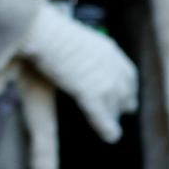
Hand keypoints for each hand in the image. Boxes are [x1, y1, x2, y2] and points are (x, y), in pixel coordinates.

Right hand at [20, 4, 138, 141]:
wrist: (41, 31)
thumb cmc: (42, 30)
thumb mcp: (64, 36)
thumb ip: (70, 47)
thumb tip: (56, 48)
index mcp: (106, 49)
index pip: (126, 72)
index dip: (125, 86)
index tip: (124, 93)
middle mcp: (111, 64)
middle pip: (125, 90)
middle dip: (122, 103)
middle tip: (119, 114)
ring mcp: (103, 79)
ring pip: (115, 106)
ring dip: (113, 117)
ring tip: (111, 130)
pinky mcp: (90, 93)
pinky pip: (103, 116)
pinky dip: (108, 129)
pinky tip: (111, 138)